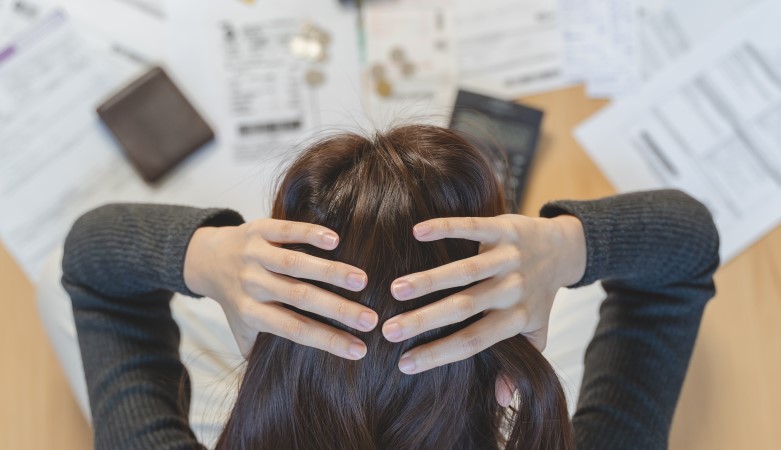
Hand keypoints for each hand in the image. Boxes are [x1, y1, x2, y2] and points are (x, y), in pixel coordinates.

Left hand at [184, 219, 376, 358]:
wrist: (207, 258)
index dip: (327, 340)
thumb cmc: (236, 299)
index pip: (294, 329)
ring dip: (331, 272)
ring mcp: (255, 255)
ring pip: (295, 264)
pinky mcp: (258, 229)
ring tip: (363, 281)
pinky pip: (286, 231)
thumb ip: (262, 352)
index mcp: (251, 313)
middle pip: (300, 297)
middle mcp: (252, 284)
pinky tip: (335, 241)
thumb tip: (292, 382)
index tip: (360, 349)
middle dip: (338, 309)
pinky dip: (309, 234)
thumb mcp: (242, 330)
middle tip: (372, 320)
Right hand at [382, 214, 585, 375]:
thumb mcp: (534, 334)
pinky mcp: (505, 229)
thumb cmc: (538, 296)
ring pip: (466, 270)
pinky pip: (473, 228)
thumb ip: (516, 365)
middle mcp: (512, 289)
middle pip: (464, 308)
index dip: (439, 354)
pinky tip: (417, 232)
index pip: (473, 341)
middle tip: (388, 330)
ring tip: (395, 289)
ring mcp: (509, 258)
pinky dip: (446, 228)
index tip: (404, 364)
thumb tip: (499, 400)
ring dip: (429, 280)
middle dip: (424, 320)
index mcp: (515, 319)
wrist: (564, 249)